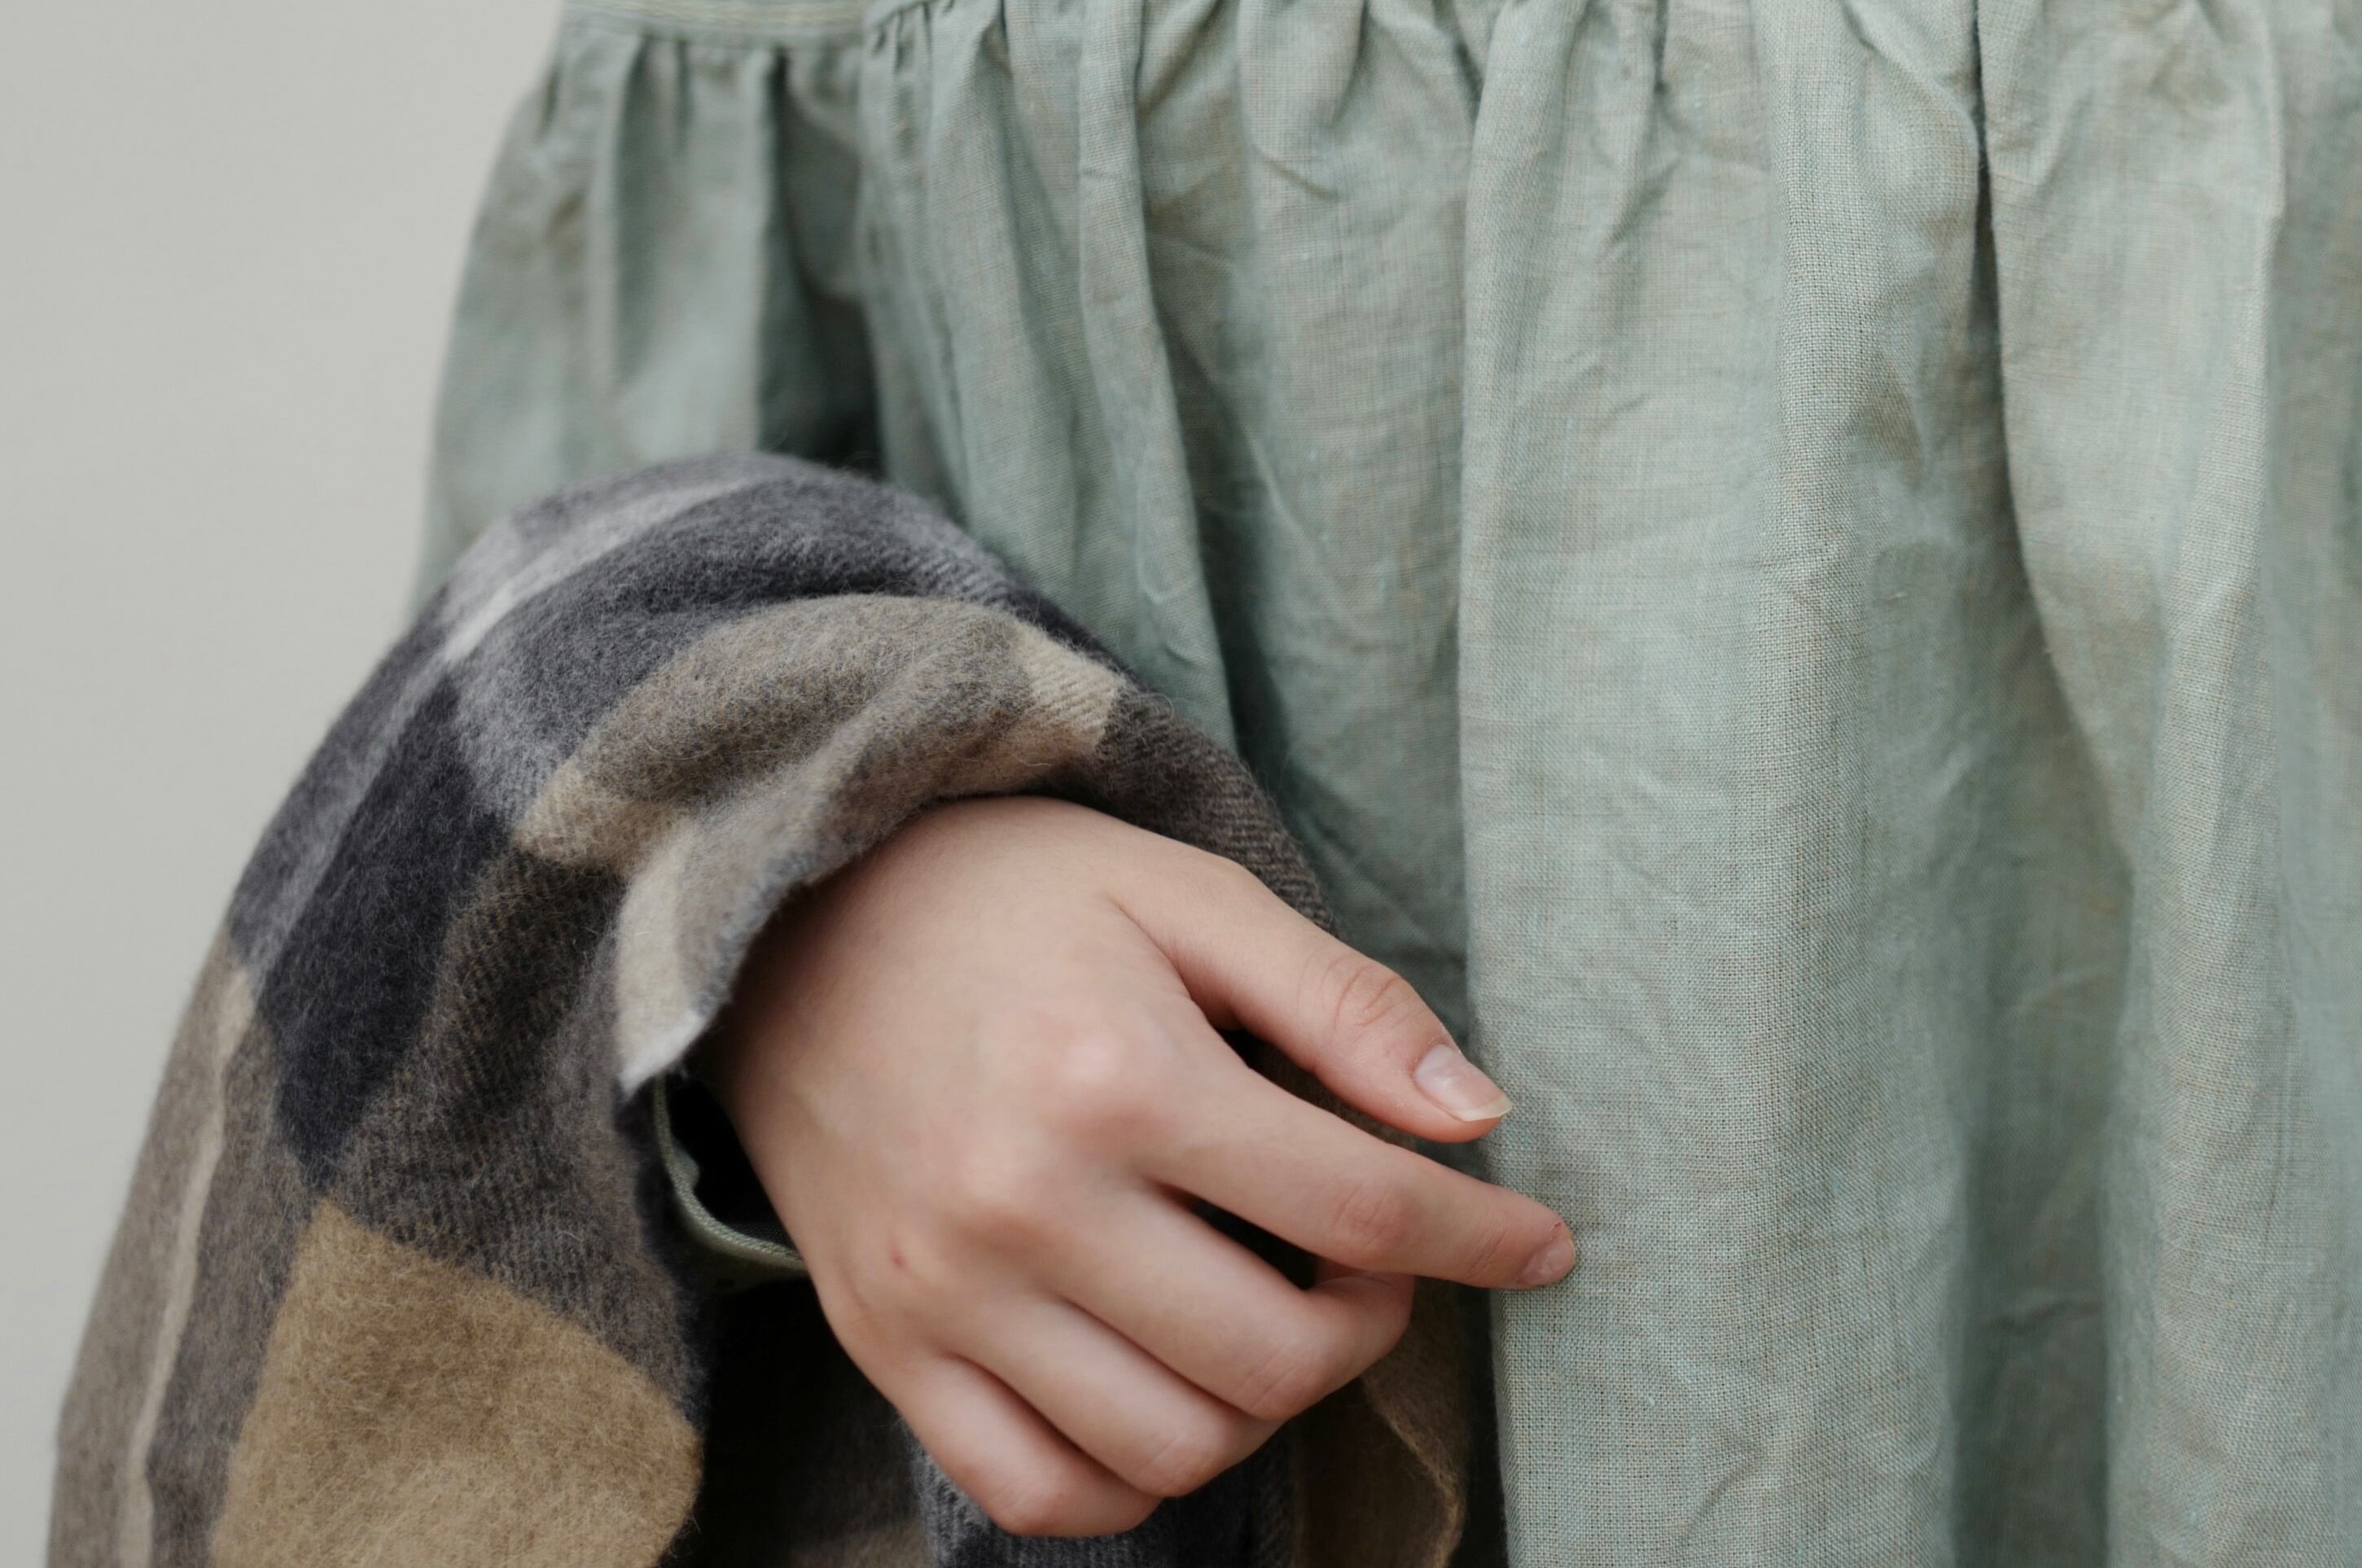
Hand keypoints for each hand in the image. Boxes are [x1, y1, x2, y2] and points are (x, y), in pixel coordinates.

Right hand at [701, 795, 1573, 1538]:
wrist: (793, 919)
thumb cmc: (1019, 895)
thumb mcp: (1195, 896)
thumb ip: (1345, 1006)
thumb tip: (1476, 1112)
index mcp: (1118, 1078)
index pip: (1356, 1208)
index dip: (1479, 1238)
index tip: (1542, 1245)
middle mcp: (1025, 1205)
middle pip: (1275, 1355)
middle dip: (1374, 1324)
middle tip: (1376, 1261)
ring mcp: (945, 1295)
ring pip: (1172, 1445)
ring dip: (1267, 1403)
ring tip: (1278, 1309)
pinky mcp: (885, 1348)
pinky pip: (1035, 1491)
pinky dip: (1136, 1477)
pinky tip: (1177, 1389)